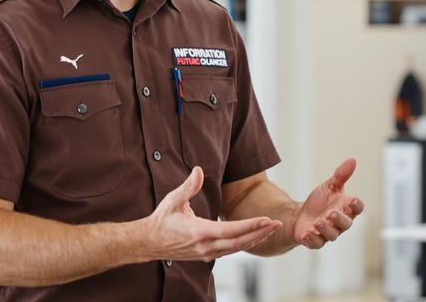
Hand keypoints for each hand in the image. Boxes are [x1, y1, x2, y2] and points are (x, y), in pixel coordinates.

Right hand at [144, 167, 282, 261]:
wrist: (149, 242)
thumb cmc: (161, 220)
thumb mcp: (172, 200)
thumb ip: (188, 186)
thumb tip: (198, 170)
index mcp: (198, 232)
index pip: (231, 230)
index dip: (251, 225)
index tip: (267, 219)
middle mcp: (205, 246)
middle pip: (239, 242)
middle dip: (261, 232)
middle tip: (277, 223)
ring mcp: (207, 253)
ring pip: (237, 248)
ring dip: (255, 239)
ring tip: (271, 228)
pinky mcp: (207, 256)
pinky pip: (230, 250)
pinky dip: (245, 243)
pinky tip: (255, 236)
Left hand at [293, 158, 363, 248]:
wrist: (301, 215)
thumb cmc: (320, 202)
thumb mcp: (330, 186)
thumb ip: (341, 176)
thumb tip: (352, 160)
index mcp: (346, 209)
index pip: (357, 208)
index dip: (356, 205)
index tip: (352, 199)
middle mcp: (339, 223)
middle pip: (345, 223)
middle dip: (339, 218)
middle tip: (331, 212)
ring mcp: (328, 233)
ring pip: (331, 234)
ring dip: (325, 229)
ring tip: (317, 222)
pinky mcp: (315, 240)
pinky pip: (316, 243)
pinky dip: (312, 239)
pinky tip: (306, 233)